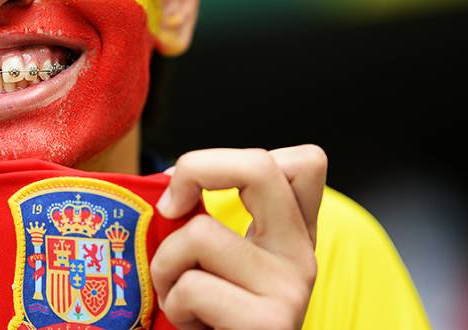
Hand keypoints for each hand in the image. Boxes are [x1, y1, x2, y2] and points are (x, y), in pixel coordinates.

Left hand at [152, 145, 326, 329]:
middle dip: (197, 170)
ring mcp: (291, 287)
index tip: (191, 189)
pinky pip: (193, 287)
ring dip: (166, 267)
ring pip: (200, 233)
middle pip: (260, 166)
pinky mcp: (270, 321)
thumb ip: (207, 221)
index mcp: (291, 234)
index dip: (236, 157)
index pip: (303, 161)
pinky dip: (175, 306)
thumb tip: (168, 186)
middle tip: (169, 208)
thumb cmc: (212, 320)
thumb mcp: (216, 264)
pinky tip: (195, 327)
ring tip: (180, 298)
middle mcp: (302, 255)